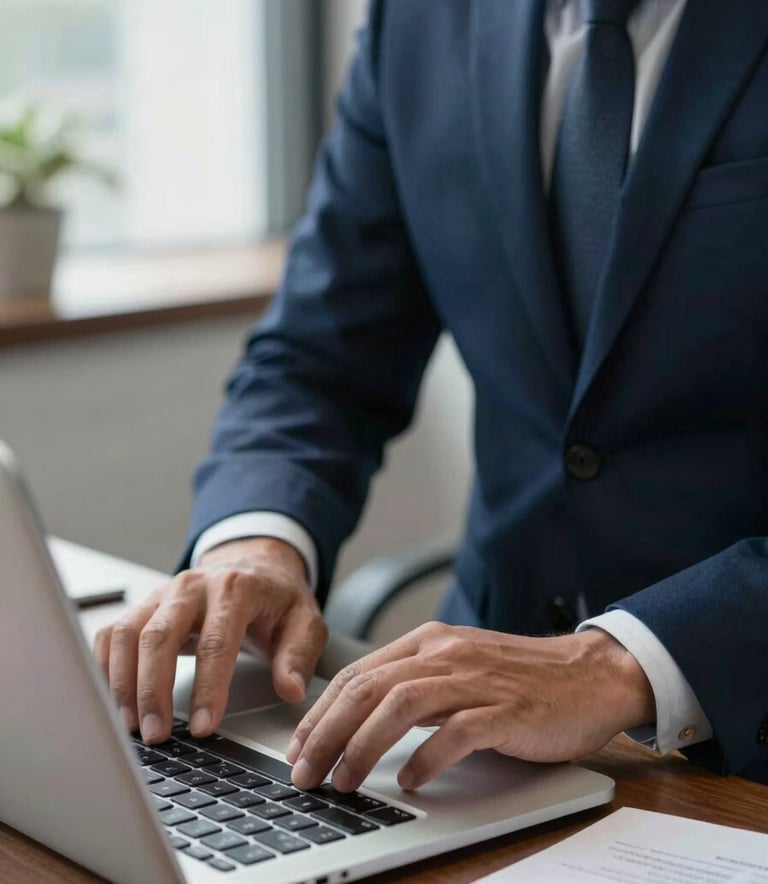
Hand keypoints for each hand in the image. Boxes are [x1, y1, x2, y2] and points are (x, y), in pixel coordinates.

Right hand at [94, 538, 326, 744]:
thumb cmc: (278, 599)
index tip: (203, 727)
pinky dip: (105, 666)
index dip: (208, 687)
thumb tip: (290, 690)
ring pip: (128, 633)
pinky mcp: (145, 606)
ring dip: (123, 682)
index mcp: (235, 589)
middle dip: (153, 689)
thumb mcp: (306, 621)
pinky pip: (112, 633)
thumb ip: (299, 655)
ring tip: (131, 725)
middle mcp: (193, 587)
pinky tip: (112, 699)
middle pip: (160, 635)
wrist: (256, 565)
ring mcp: (164, 594)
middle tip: (156, 735)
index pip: (216, 641)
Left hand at [286, 621, 653, 791]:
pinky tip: (410, 780)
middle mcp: (446, 653)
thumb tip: (361, 717)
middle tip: (304, 771)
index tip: (299, 746)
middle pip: (368, 688)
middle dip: (327, 733)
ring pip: (400, 705)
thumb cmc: (521, 677)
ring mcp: (476, 679)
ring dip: (363, 745)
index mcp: (429, 641)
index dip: (320, 712)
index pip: (358, 673)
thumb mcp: (458, 667)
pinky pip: (455, 733)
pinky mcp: (506, 709)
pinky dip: (425, 758)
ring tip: (344, 779)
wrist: (590, 674)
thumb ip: (414, 682)